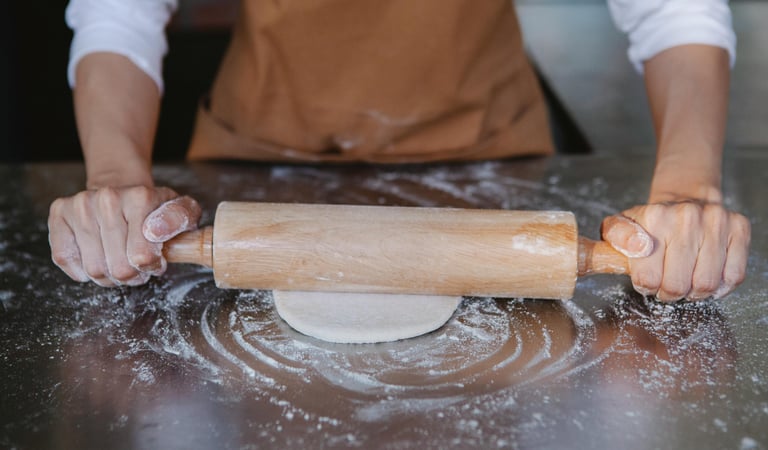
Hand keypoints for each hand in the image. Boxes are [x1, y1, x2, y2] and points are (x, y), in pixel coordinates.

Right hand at [48, 186, 201, 286]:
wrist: (122, 188)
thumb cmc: (154, 208)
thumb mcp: (182, 210)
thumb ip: (179, 220)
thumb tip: (154, 232)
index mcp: (140, 198)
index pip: (142, 256)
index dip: (151, 267)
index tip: (155, 261)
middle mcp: (107, 198)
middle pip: (118, 267)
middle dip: (131, 275)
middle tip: (137, 266)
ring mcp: (80, 205)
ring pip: (93, 268)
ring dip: (109, 276)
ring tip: (119, 263)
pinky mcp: (59, 213)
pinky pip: (65, 258)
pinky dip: (82, 270)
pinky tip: (97, 259)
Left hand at [601, 201, 749, 301]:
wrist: (684, 201)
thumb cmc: (650, 223)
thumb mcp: (619, 227)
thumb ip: (615, 238)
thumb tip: (637, 248)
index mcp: (655, 217)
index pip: (648, 278)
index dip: (646, 287)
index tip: (647, 280)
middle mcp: (687, 217)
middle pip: (678, 285)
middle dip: (669, 293)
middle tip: (667, 285)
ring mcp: (716, 221)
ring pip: (707, 284)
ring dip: (695, 293)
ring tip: (686, 282)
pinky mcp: (739, 228)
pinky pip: (734, 275)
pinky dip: (720, 287)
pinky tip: (706, 277)